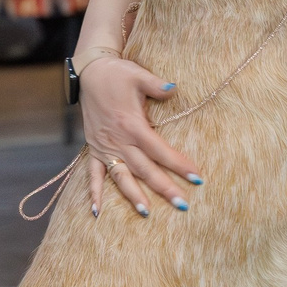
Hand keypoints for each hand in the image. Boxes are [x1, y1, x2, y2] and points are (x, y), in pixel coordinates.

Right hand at [80, 58, 201, 217]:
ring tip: (146, 213)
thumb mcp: (138, 75)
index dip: (178, 164)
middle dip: (164, 187)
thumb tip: (174, 88)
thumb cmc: (117, 74)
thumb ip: (157, 85)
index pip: (159, 150)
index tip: (197, 178)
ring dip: (133, 195)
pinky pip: (93, 174)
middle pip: (144, 169)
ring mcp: (104, 147)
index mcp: (132, 124)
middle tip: (182, 205)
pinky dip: (94, 192)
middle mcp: (118, 140)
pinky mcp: (94, 149)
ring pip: (121, 176)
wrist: (89, 73)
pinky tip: (97, 212)